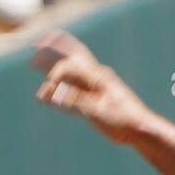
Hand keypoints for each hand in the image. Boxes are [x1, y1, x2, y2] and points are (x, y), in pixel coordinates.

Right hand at [31, 30, 151, 144]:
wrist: (140, 130)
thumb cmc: (123, 118)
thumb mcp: (98, 110)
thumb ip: (75, 100)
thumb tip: (54, 92)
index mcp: (98, 76)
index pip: (71, 65)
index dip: (57, 71)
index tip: (49, 84)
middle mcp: (95, 78)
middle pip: (71, 58)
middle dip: (53, 50)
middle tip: (37, 44)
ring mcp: (94, 89)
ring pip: (70, 75)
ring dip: (53, 69)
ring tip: (34, 62)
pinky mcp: (93, 102)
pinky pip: (72, 93)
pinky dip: (59, 91)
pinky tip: (47, 94)